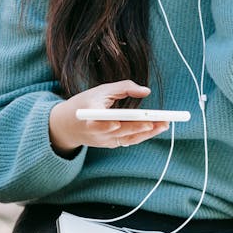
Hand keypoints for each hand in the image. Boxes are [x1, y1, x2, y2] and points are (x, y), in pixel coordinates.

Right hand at [49, 81, 170, 156]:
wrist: (67, 126)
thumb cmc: (86, 102)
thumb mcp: (101, 90)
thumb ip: (123, 87)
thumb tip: (146, 91)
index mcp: (89, 116)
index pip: (99, 123)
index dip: (108, 125)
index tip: (119, 123)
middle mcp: (97, 133)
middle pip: (121, 132)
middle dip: (141, 127)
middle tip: (160, 122)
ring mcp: (104, 141)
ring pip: (128, 139)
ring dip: (147, 133)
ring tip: (164, 125)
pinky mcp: (110, 145)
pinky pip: (128, 141)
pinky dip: (142, 135)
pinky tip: (156, 128)